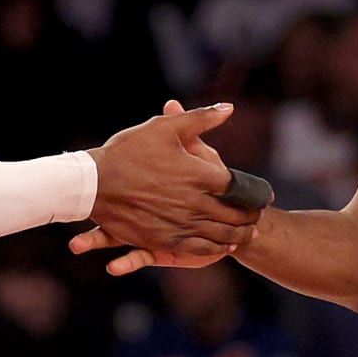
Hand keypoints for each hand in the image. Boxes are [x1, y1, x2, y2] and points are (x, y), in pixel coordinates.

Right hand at [72, 100, 259, 274]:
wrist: (94, 184)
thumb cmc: (128, 151)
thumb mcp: (165, 128)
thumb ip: (200, 119)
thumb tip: (229, 108)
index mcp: (198, 175)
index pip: (238, 187)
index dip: (254, 193)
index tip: (264, 195)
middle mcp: (194, 203)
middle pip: (233, 214)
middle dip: (249, 217)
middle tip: (259, 218)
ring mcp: (179, 224)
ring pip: (220, 235)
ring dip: (239, 235)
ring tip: (249, 235)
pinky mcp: (164, 240)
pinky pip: (200, 248)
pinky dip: (216, 248)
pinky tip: (223, 247)